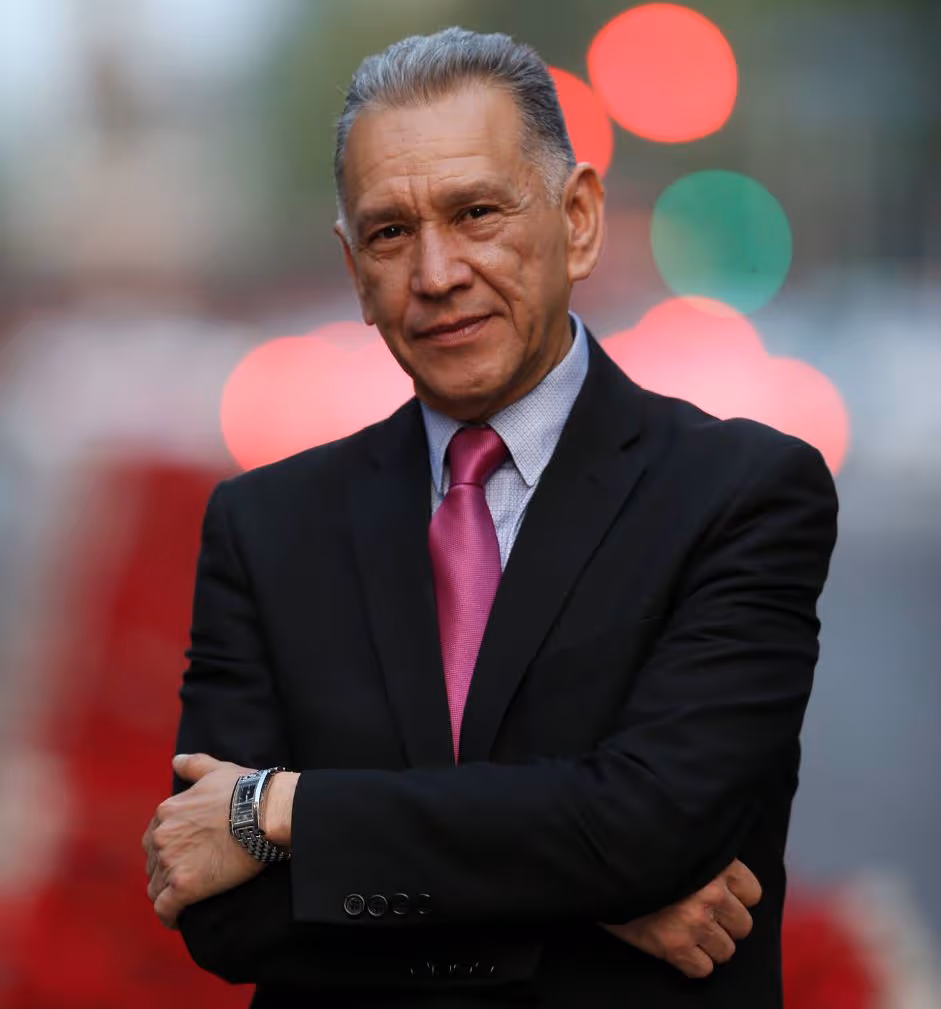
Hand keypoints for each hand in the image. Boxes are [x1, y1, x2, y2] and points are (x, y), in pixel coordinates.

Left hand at [142, 753, 264, 927]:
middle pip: (153, 863)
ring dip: (167, 894)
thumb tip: (176, 761)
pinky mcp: (183, 887)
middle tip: (188, 877)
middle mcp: (161, 837)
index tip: (184, 856)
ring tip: (184, 901)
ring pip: (156, 888)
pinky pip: (165, 909)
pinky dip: (170, 916)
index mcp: (167, 812)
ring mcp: (170, 862)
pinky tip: (179, 918)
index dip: (168, 849)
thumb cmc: (245, 790)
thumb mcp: (216, 769)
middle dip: (166, 871)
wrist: (263, 812)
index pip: (154, 838)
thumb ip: (193, 765)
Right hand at [602, 859, 761, 977]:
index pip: (752, 893)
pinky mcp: (674, 946)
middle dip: (723, 922)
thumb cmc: (637, 849)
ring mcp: (694, 922)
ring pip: (726, 950)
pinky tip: (678, 946)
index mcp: (715, 862)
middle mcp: (710, 893)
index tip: (718, 893)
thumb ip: (701, 853)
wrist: (599, 863)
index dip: (735, 896)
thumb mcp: (676, 839)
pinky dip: (692, 962)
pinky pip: (703, 969)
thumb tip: (716, 870)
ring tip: (687, 930)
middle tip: (701, 914)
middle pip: (743, 925)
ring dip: (709, 944)